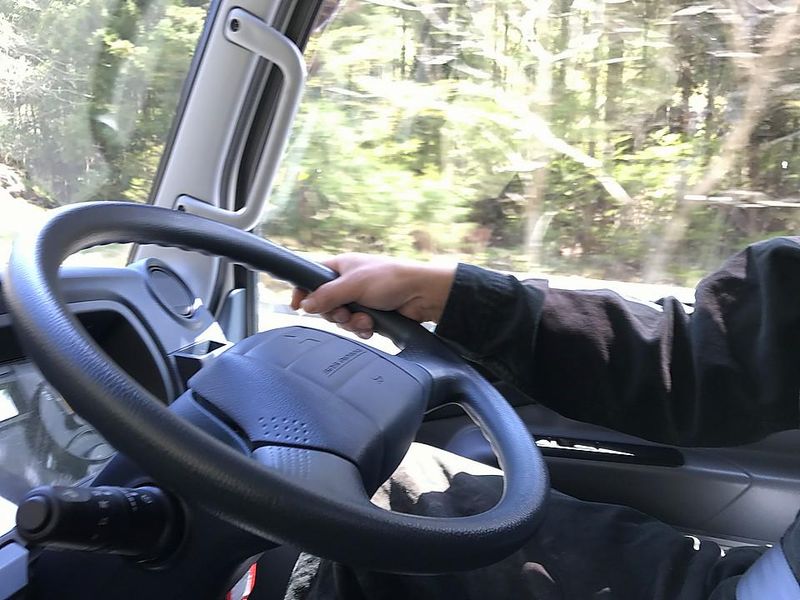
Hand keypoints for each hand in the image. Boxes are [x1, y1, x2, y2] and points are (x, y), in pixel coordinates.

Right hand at [290, 253, 455, 338]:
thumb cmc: (391, 279)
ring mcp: (360, 299)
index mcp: (341, 267)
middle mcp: (348, 283)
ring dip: (352, 323)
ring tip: (366, 319)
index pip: (312, 278)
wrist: (422, 295)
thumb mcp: (354, 284)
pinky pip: (356, 328)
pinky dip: (363, 329)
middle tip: (347, 313)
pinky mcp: (371, 314)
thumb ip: (327, 295)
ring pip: (341, 319)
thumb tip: (305, 305)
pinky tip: (372, 326)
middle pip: (325, 305)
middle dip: (336, 314)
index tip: (296, 306)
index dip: (302, 291)